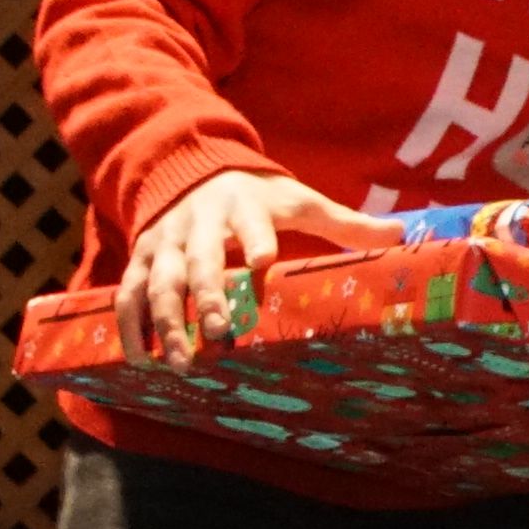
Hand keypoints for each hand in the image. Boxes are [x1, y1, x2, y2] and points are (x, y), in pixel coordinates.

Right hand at [120, 167, 356, 362]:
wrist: (191, 168)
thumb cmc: (256, 197)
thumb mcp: (298, 201)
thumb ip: (344, 222)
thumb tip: (400, 233)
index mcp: (241, 204)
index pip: (250, 221)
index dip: (256, 238)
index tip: (264, 260)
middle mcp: (198, 222)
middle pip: (199, 259)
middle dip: (205, 295)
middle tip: (218, 332)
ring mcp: (165, 241)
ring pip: (159, 282)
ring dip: (167, 322)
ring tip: (181, 360)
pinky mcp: (141, 257)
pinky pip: (129, 292)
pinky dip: (131, 325)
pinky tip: (141, 358)